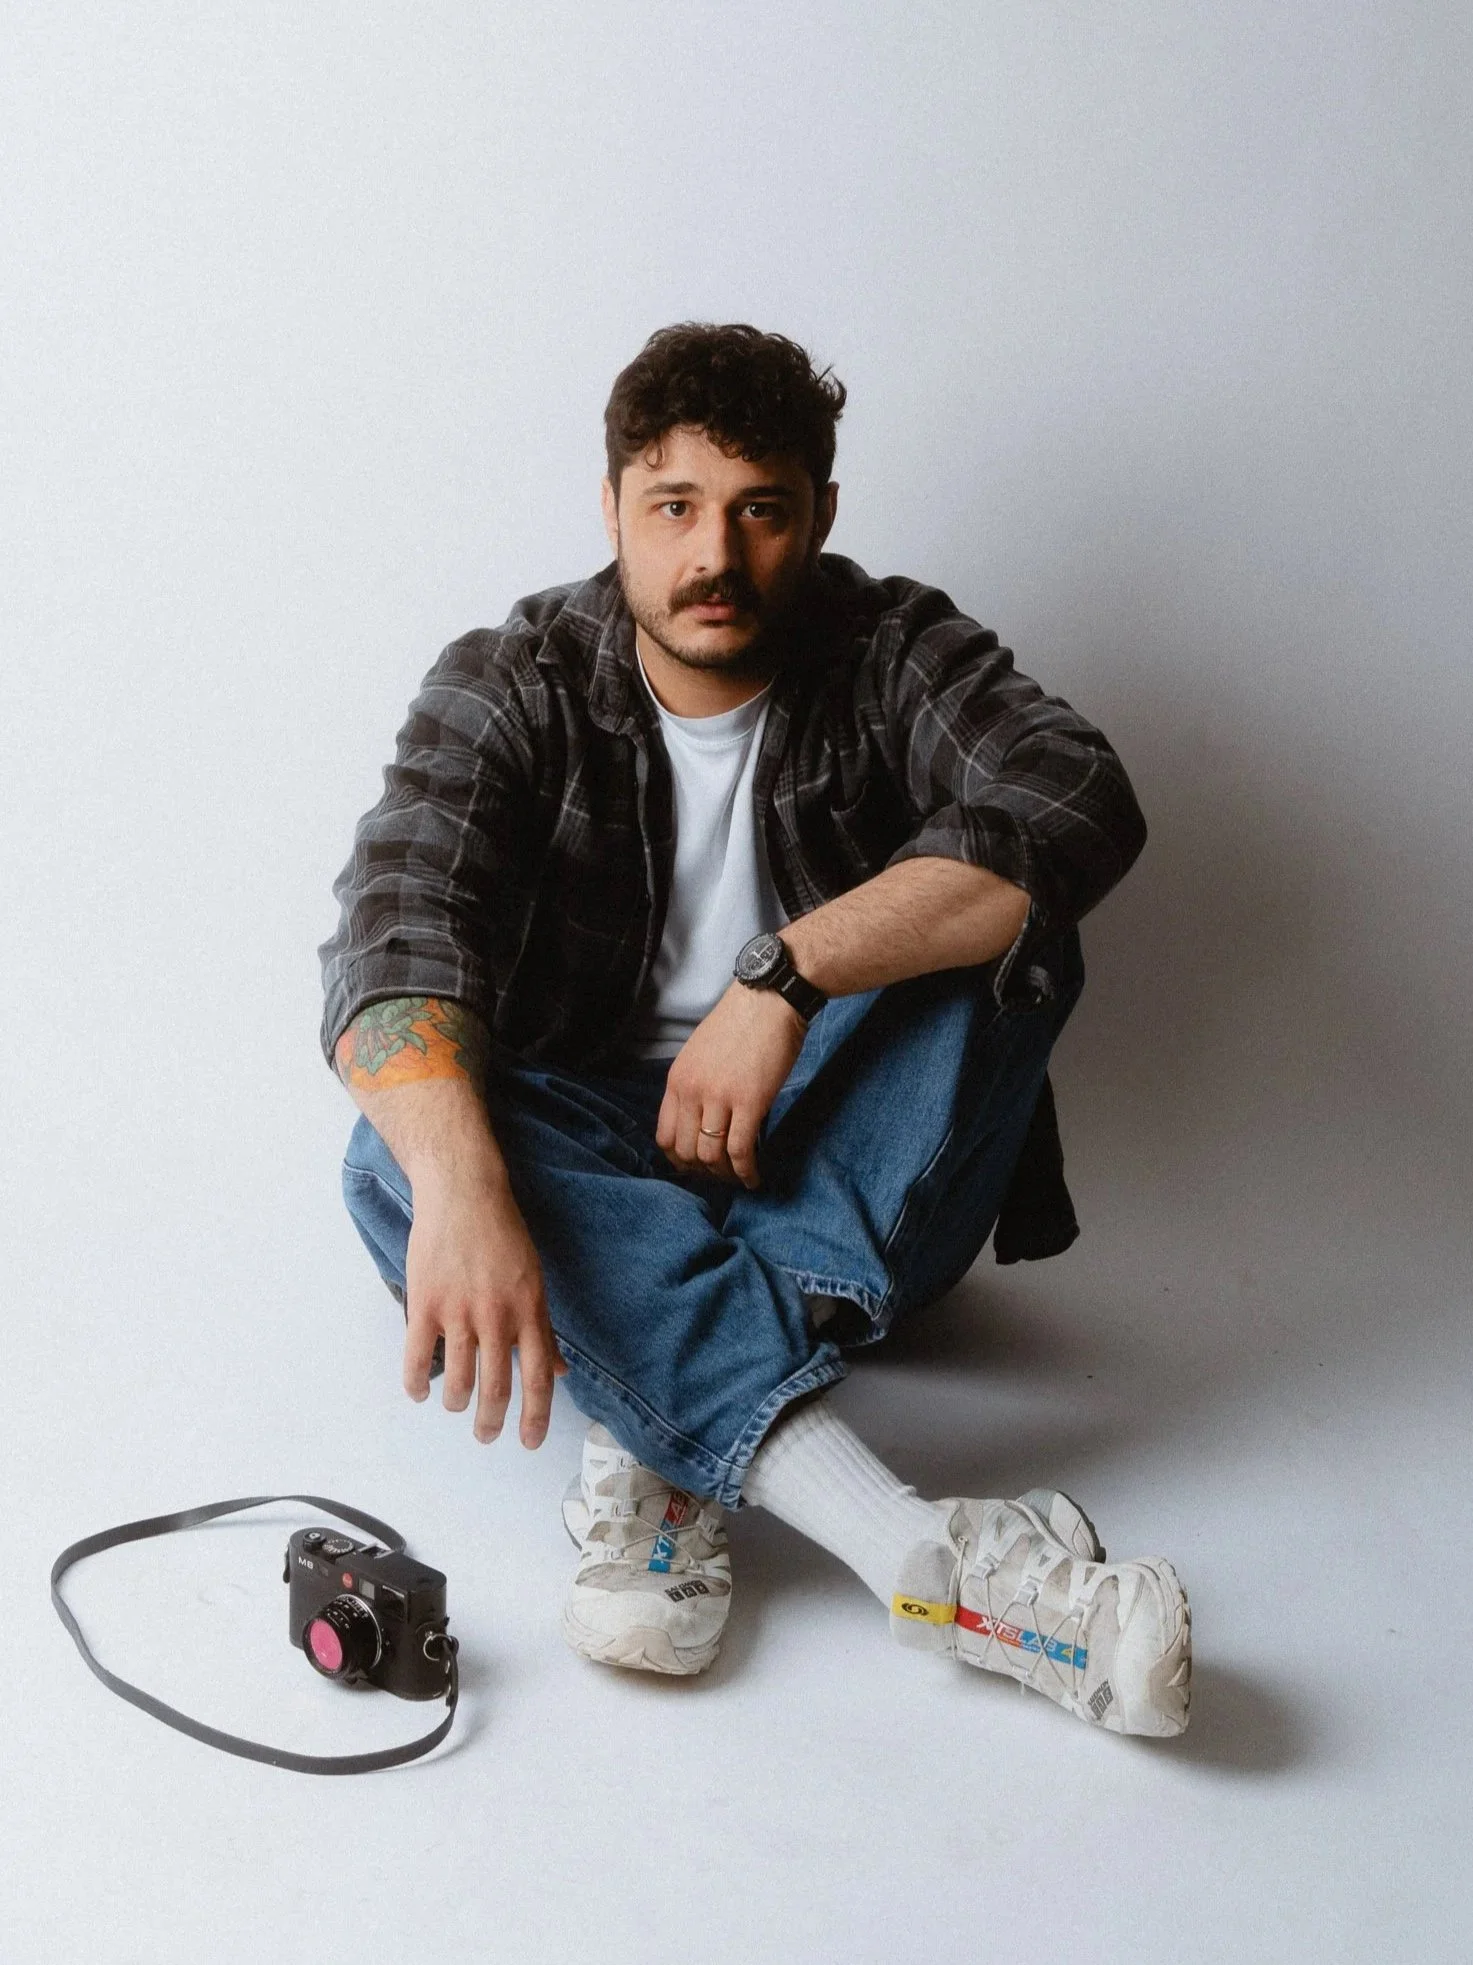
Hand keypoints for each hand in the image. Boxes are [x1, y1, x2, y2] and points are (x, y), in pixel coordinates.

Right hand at [402, 1172, 566, 1445]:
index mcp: (530, 1311)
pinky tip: (420, 1392)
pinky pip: (416, 1358)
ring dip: (456, 1402)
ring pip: (458, 1381)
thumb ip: (544, 1328)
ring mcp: (460, 1312)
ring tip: (455, 1404)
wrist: (463, 1193)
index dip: (535, 1417)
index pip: (538, 1378)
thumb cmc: (502, 1234)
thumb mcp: (535, 1278)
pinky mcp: (425, 1303)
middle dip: (491, 1422)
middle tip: (486, 1434)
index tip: (529, 1443)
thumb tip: (560, 1370)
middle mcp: (498, 1317)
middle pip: (496, 1388)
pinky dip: (416, 1383)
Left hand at [657, 981, 808, 1188]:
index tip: (696, 1167)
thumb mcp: (700, 1054)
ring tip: (739, 1178)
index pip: (665, 1136)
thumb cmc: (740, 1023)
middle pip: (687, 1151)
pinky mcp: (750, 1102)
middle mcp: (692, 1091)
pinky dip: (746, 1171)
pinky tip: (754, 1178)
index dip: (680, 1160)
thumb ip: (695, 1086)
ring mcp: (719, 1097)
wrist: (769, 1000)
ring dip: (725, 1175)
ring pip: (712, 1155)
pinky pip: (741, 1150)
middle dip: (703, 1172)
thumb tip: (701, 1121)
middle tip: (721, 1176)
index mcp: (677, 1080)